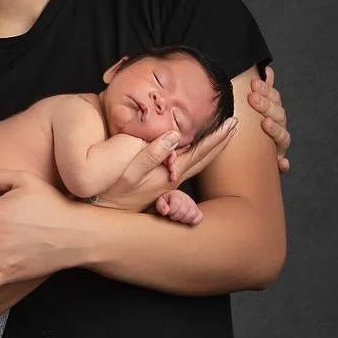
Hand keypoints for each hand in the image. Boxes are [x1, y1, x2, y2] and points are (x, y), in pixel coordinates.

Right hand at [93, 117, 237, 211]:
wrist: (101, 215)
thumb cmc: (111, 192)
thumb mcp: (128, 172)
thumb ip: (151, 153)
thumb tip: (175, 135)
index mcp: (170, 174)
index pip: (201, 152)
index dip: (217, 137)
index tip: (232, 122)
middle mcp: (173, 180)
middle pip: (204, 158)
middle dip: (221, 141)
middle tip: (235, 124)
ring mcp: (168, 184)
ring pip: (197, 163)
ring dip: (211, 148)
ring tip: (222, 135)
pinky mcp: (159, 185)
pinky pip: (185, 165)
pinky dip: (196, 153)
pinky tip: (193, 149)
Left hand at [156, 189, 203, 225]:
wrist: (170, 202)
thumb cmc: (164, 203)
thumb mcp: (160, 202)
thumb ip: (160, 205)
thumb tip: (165, 211)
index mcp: (177, 194)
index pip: (176, 204)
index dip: (171, 212)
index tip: (168, 213)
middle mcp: (186, 198)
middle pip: (184, 211)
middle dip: (176, 217)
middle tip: (172, 217)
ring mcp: (193, 204)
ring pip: (192, 214)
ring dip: (184, 219)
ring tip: (179, 219)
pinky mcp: (197, 211)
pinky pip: (200, 217)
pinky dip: (194, 221)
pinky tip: (187, 221)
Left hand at [249, 65, 290, 171]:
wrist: (243, 165)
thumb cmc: (248, 133)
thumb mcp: (253, 110)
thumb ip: (261, 91)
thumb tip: (267, 69)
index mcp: (273, 115)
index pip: (274, 100)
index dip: (266, 90)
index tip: (254, 83)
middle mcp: (278, 130)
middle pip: (279, 116)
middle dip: (266, 105)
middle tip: (252, 98)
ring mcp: (278, 148)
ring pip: (283, 138)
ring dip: (275, 130)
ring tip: (265, 123)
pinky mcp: (276, 166)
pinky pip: (282, 166)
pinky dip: (283, 164)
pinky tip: (282, 164)